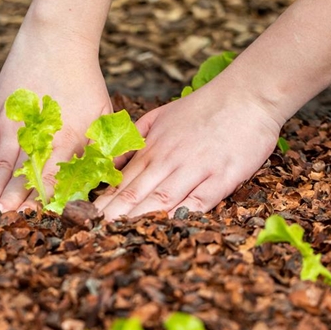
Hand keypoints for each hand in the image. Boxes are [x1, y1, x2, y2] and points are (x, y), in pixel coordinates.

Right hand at [0, 21, 112, 213]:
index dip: (44, 202)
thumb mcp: (103, 114)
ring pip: (0, 166)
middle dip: (12, 203)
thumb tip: (108, 180)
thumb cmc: (84, 81)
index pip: (54, 178)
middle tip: (1, 224)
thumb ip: (104, 148)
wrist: (55, 41)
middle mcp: (37, 134)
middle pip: (22, 176)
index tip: (38, 222)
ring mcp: (13, 126)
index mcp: (66, 137)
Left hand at [94, 80, 283, 219]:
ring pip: (160, 200)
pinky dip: (180, 216)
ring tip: (115, 235)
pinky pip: (198, 202)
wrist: (247, 94)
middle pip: (133, 194)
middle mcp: (168, 161)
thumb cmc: (203, 108)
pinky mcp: (222, 177)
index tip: (84, 218)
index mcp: (152, 149)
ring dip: (136, 219)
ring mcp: (194, 169)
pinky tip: (164, 230)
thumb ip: (134, 139)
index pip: (120, 181)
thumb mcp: (159, 117)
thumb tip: (109, 161)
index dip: (101, 202)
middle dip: (110, 216)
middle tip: (90, 233)